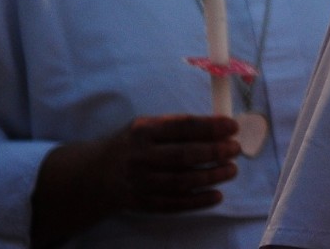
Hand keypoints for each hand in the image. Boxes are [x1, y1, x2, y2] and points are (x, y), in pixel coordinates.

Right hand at [100, 114, 242, 212]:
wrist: (94, 174)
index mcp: (143, 131)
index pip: (182, 127)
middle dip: (215, 152)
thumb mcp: (145, 126)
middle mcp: (140, 156)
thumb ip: (176, 126)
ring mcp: (139, 182)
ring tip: (231, 170)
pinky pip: (173, 204)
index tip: (233, 127)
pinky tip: (216, 196)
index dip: (210, 127)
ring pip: (181, 182)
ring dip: (211, 177)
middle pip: (183, 156)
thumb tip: (218, 126)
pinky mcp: (141, 202)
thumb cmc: (131, 145)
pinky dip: (197, 202)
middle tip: (236, 150)